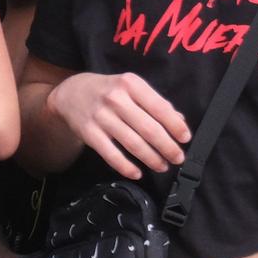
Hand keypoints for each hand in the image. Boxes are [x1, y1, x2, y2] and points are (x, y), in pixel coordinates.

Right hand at [46, 72, 190, 179]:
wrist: (71, 93)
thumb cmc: (110, 91)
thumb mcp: (132, 88)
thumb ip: (156, 103)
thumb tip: (179, 121)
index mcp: (131, 84)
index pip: (160, 108)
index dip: (175, 126)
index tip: (185, 139)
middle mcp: (116, 99)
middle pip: (149, 129)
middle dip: (167, 147)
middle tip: (178, 158)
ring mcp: (101, 117)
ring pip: (132, 143)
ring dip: (151, 158)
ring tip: (162, 166)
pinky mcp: (89, 133)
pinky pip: (110, 154)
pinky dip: (125, 166)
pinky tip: (137, 173)